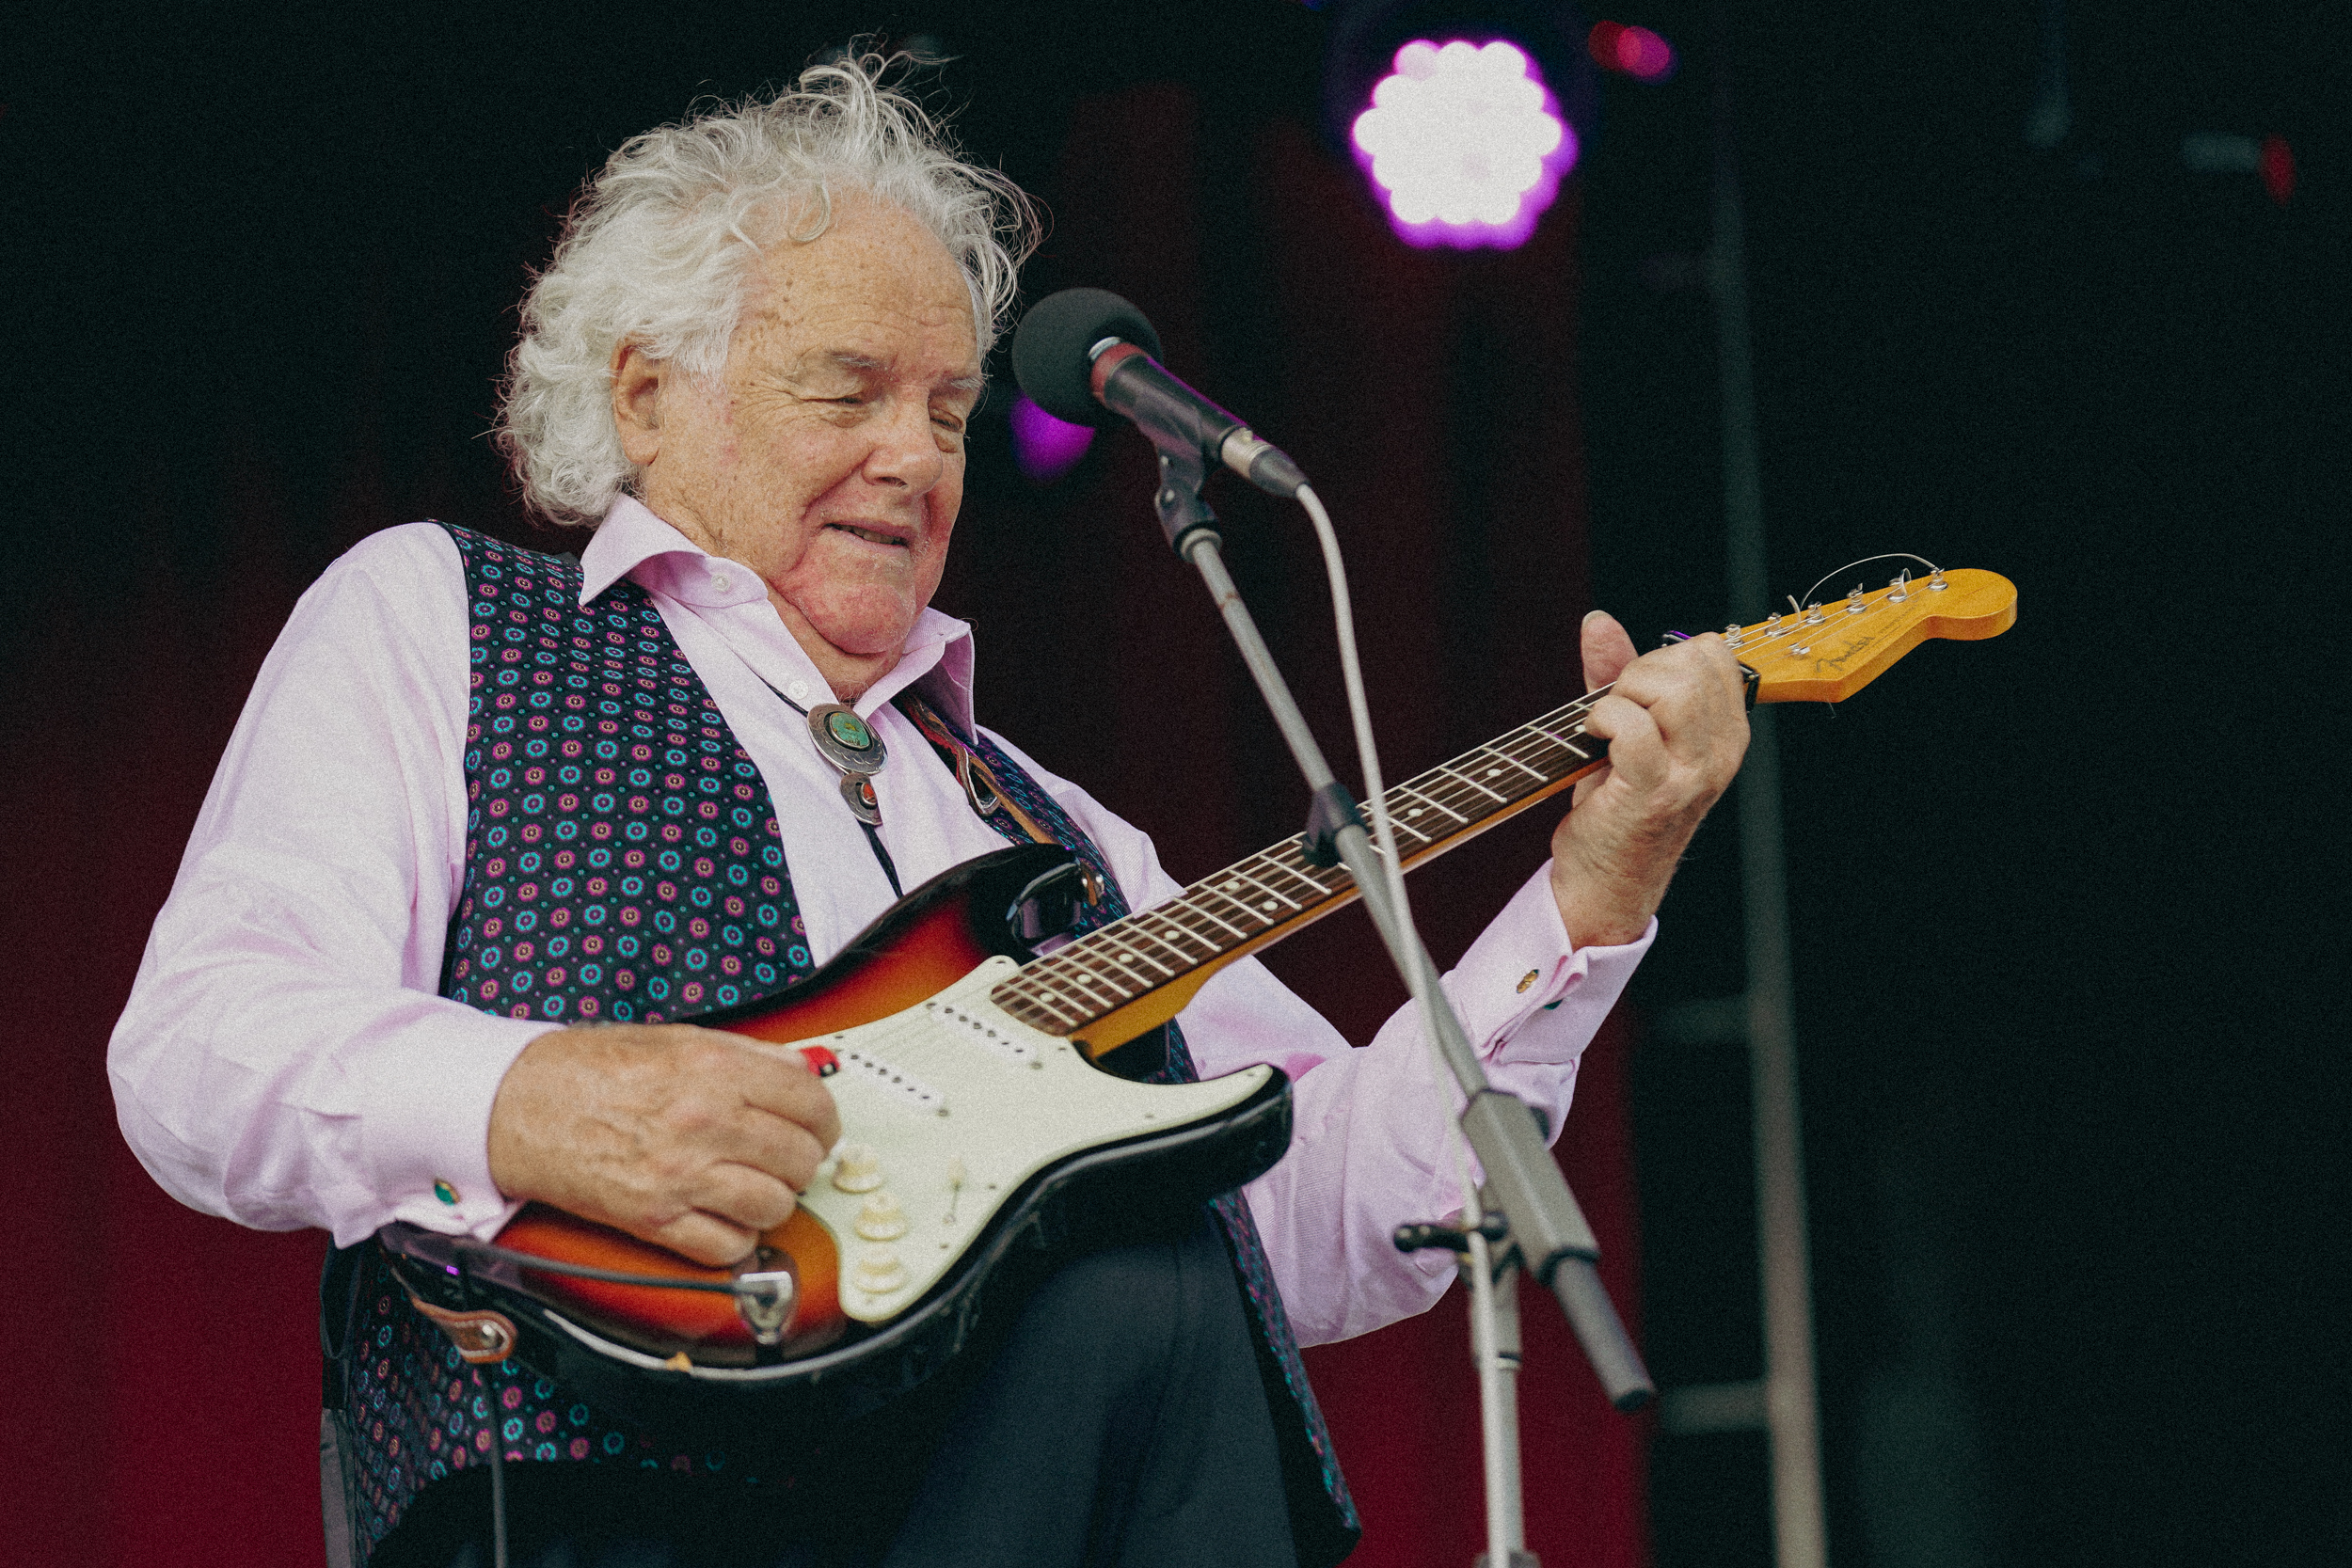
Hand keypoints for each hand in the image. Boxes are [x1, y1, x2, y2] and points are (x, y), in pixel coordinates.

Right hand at [486, 1024, 840, 1266]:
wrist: (517, 1105)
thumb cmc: (589, 1068)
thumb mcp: (676, 1038)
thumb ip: (747, 1054)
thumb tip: (803, 1073)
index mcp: (716, 1069)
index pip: (813, 1103)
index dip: (825, 1120)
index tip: (818, 1128)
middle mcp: (706, 1121)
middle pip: (802, 1158)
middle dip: (801, 1162)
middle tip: (784, 1159)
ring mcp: (682, 1174)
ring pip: (775, 1206)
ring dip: (772, 1202)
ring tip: (751, 1188)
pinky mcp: (654, 1219)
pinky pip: (728, 1246)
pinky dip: (736, 1239)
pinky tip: (723, 1218)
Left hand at [1549, 611, 1750, 947]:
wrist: (1605, 879)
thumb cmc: (1615, 805)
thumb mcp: (1624, 729)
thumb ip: (1615, 672)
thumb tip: (1598, 622)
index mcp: (1726, 734)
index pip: (1714, 654)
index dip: (1663, 659)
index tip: (1637, 693)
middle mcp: (1720, 753)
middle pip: (1692, 663)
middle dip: (1639, 673)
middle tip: (1616, 712)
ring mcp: (1693, 774)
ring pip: (1671, 688)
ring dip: (1623, 696)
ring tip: (1607, 729)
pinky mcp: (1655, 792)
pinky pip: (1632, 726)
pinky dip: (1602, 721)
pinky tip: (1593, 741)